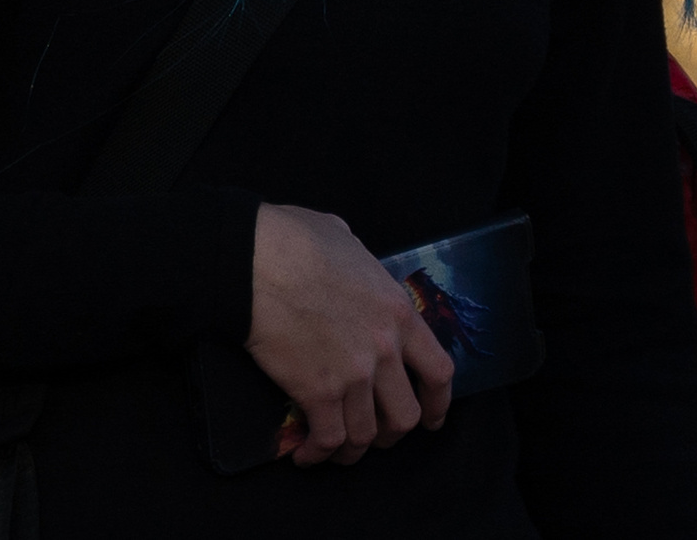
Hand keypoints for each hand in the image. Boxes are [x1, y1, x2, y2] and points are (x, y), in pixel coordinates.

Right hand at [246, 203, 453, 464]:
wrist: (258, 261)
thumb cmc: (297, 242)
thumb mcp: (348, 241)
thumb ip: (362, 265)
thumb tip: (352, 265)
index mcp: (399, 311)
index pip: (438, 371)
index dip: (437, 402)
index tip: (431, 418)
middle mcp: (385, 348)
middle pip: (405, 415)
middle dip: (391, 434)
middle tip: (375, 436)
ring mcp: (354, 373)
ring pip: (365, 435)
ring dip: (352, 451)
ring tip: (336, 452)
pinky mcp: (317, 391)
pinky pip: (328, 439)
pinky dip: (318, 454)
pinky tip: (307, 455)